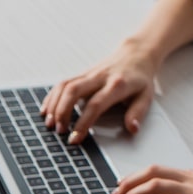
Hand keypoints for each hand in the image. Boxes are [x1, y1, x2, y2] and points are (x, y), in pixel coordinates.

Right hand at [40, 38, 158, 144]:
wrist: (136, 55)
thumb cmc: (139, 79)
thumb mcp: (146, 96)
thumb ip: (137, 113)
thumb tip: (132, 129)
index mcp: (117, 85)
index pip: (95, 104)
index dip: (83, 123)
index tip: (75, 138)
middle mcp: (100, 77)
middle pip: (74, 91)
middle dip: (62, 112)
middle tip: (59, 130)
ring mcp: (89, 74)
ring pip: (65, 86)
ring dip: (54, 105)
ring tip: (49, 123)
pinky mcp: (81, 74)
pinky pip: (62, 83)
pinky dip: (51, 97)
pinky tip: (46, 110)